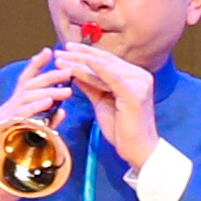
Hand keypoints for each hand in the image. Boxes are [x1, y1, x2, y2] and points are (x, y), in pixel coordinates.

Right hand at [0, 51, 84, 200]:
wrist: (3, 187)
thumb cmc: (22, 162)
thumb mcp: (38, 137)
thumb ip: (48, 121)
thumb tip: (63, 108)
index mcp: (11, 110)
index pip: (23, 82)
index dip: (35, 66)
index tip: (49, 51)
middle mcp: (3, 112)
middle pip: (26, 87)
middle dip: (48, 77)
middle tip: (68, 72)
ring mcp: (2, 123)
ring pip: (24, 99)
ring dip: (46, 93)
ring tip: (66, 90)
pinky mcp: (3, 134)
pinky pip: (20, 118)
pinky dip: (36, 110)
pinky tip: (51, 105)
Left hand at [54, 40, 159, 168]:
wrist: (138, 150)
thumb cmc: (122, 130)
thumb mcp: (102, 102)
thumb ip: (91, 86)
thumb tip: (75, 73)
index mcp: (134, 77)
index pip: (107, 61)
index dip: (86, 54)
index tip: (67, 50)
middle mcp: (139, 76)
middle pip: (105, 61)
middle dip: (80, 55)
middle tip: (60, 50)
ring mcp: (139, 83)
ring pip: (105, 68)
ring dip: (81, 62)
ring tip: (61, 59)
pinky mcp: (135, 93)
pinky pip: (112, 77)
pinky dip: (97, 68)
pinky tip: (84, 61)